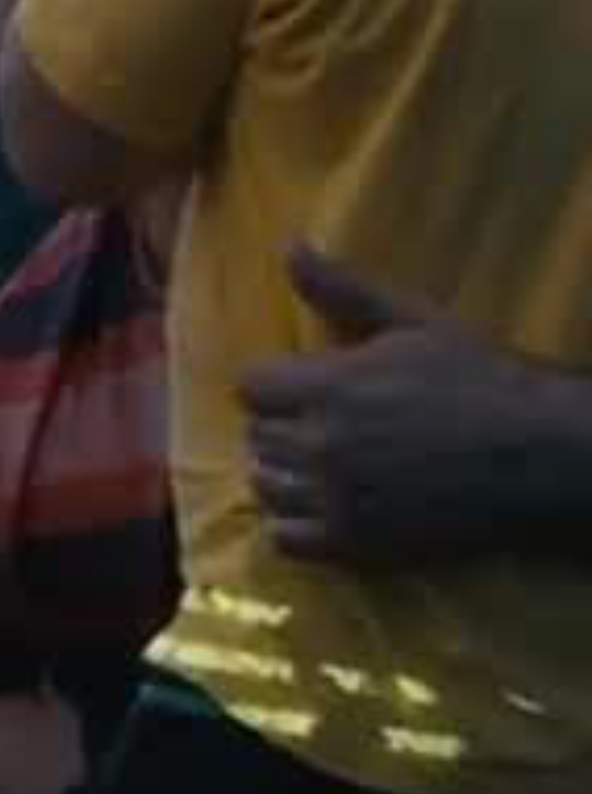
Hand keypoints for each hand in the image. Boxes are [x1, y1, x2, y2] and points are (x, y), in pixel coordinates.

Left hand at [240, 241, 575, 567]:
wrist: (542, 455)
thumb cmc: (485, 381)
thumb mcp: (415, 324)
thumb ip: (344, 292)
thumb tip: (288, 248)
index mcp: (331, 387)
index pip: (251, 385)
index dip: (279, 384)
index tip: (310, 386)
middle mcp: (322, 445)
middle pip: (257, 435)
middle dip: (284, 425)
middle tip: (328, 424)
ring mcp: (336, 499)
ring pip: (264, 485)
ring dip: (286, 473)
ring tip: (327, 463)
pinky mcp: (356, 545)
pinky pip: (284, 539)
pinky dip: (296, 524)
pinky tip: (329, 506)